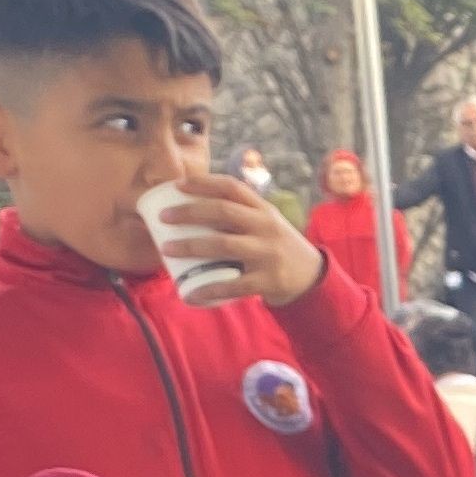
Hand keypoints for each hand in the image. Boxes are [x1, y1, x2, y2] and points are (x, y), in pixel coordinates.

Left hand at [152, 172, 327, 307]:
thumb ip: (239, 212)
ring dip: (191, 245)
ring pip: (224, 245)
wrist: (312, 278)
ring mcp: (268, 254)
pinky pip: (234, 285)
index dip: (203, 183)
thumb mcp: (267, 223)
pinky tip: (189, 292)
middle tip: (163, 217)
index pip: (232, 187)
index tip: (177, 185)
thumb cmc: (277, 246)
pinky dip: (209, 289)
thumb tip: (190, 204)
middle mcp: (267, 227)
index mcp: (263, 210)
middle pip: (223, 212)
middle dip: (189, 212)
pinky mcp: (269, 281)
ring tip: (166, 249)